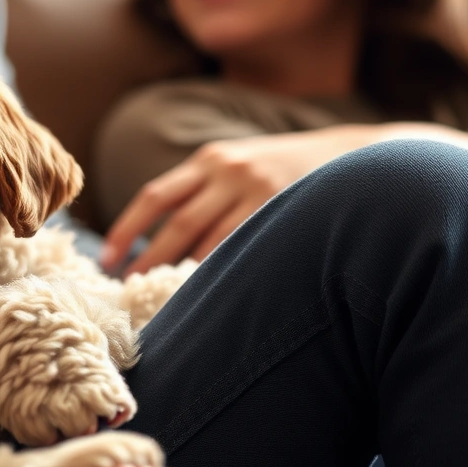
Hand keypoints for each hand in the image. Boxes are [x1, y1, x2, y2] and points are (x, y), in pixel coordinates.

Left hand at [101, 124, 467, 275]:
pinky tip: (208, 299)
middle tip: (124, 296)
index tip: (107, 261)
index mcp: (210, 159)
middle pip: (174, 227)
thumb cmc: (290, 169)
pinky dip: (219, 276)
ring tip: (158, 308)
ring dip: (178, 276)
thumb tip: (165, 240)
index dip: (127, 230)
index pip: (155, 197)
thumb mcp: (245, 164)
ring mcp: (259, 194)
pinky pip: (243, 253)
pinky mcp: (284, 213)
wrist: (360, 158)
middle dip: (146, 263)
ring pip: (206, 245)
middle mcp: (229, 172)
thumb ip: (208, 191)